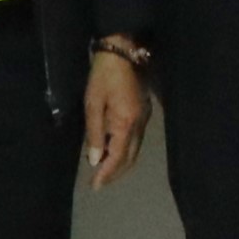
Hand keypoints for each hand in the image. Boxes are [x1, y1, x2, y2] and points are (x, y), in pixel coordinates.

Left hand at [82, 49, 151, 187]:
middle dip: (115, 173)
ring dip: (120, 163)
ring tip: (104, 171)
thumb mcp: (93, 103)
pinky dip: (125, 150)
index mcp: (126, 124)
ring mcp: (144, 119)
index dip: (106, 174)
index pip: (117, 157)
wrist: (123, 51)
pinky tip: (113, 150)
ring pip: (135, 150)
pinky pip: (136, 140)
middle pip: (129, 158)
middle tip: (99, 183)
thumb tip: (95, 160)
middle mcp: (140, 125)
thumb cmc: (103, 76)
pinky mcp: (144, 112)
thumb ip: (95, 133)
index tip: (95, 186)